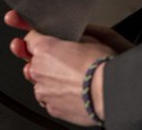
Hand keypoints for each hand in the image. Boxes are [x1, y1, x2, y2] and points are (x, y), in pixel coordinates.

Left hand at [5, 10, 114, 125]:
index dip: (35, 37)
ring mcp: (44, 90)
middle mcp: (39, 69)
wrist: (111, 93)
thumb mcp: (90, 38)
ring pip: (38, 82)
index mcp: (45, 48)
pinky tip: (70, 92)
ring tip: (69, 79)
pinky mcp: (51, 108)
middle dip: (41, 60)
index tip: (32, 36)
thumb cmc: (102, 66)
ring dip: (48, 80)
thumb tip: (72, 34)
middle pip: (32, 61)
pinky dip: (55, 96)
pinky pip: (48, 100)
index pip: (30, 38)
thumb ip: (72, 36)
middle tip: (57, 61)